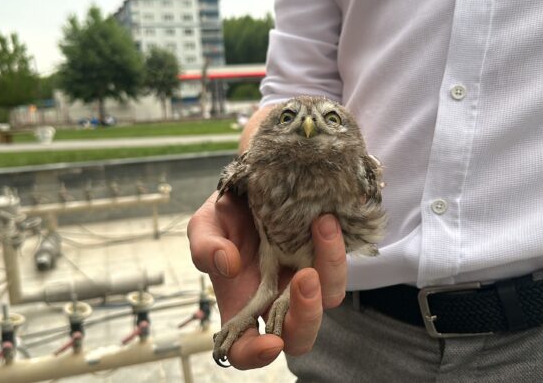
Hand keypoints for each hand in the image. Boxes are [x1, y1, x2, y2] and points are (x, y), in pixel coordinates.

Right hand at [187, 191, 347, 368]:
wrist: (252, 189)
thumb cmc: (225, 217)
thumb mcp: (205, 226)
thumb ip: (206, 247)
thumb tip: (229, 264)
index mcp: (240, 306)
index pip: (244, 348)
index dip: (256, 354)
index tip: (270, 343)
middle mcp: (276, 301)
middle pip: (300, 335)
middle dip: (307, 316)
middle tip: (304, 278)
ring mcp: (304, 280)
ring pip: (329, 296)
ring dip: (329, 270)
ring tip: (322, 228)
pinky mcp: (324, 258)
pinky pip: (338, 264)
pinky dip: (335, 246)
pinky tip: (326, 221)